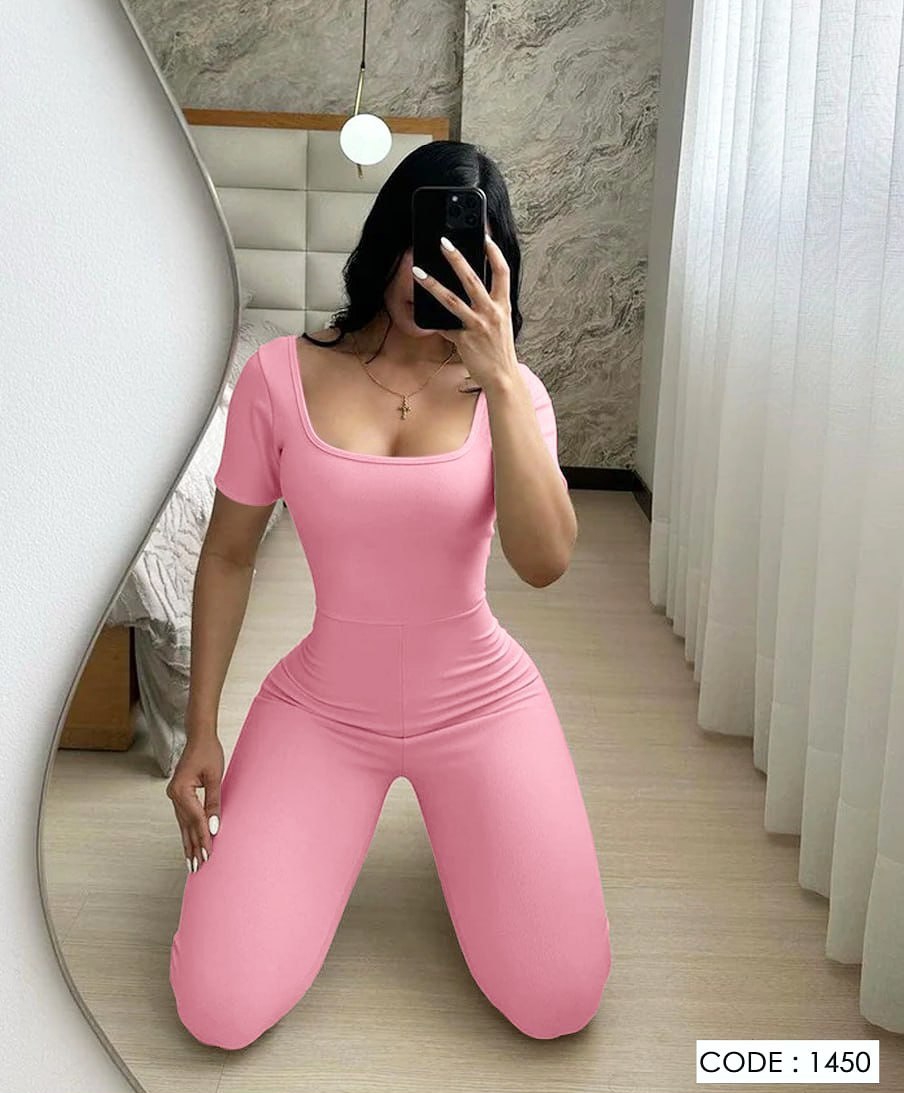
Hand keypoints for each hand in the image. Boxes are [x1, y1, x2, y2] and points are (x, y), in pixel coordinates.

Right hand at [166, 733, 223, 872]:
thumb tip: (214, 826)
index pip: (196, 819)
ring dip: (189, 843)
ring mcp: (175, 796)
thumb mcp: (215, 777)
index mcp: (181, 790)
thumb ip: (214, 802)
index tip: (209, 854)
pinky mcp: (179, 795)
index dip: (203, 837)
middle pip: (186, 826)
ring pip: (183, 825)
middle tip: (199, 868)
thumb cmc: (208, 752)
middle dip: (193, 847)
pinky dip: (187, 832)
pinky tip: (189, 844)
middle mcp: (174, 795)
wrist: (199, 737)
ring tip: (192, 862)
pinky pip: (183, 818)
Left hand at [412, 234, 518, 389]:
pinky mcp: (463, 339)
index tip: (485, 237)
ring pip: (451, 300)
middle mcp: (491, 312)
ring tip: (417, 272)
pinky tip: (422, 316)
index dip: (494, 253)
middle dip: (456, 258)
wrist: (503, 377)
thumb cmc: (500, 350)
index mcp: (503, 305)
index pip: (502, 272)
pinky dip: (434, 323)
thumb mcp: (500, 324)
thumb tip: (467, 294)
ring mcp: (477, 326)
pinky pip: (444, 327)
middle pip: (472, 279)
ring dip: (432, 284)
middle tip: (443, 243)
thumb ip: (487, 307)